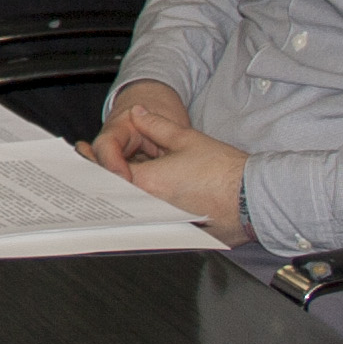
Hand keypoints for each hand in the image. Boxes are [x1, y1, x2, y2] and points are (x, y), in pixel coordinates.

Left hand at [78, 83, 246, 240]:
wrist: (258, 198)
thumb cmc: (227, 172)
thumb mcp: (188, 139)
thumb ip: (157, 126)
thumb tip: (139, 114)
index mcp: (150, 184)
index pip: (111, 174)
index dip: (96, 163)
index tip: (84, 156)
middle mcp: (155, 206)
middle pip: (121, 191)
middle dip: (108, 177)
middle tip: (94, 164)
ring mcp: (169, 220)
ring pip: (139, 204)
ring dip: (128, 191)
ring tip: (121, 175)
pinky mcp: (184, 229)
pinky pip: (158, 215)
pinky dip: (150, 203)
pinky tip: (152, 191)